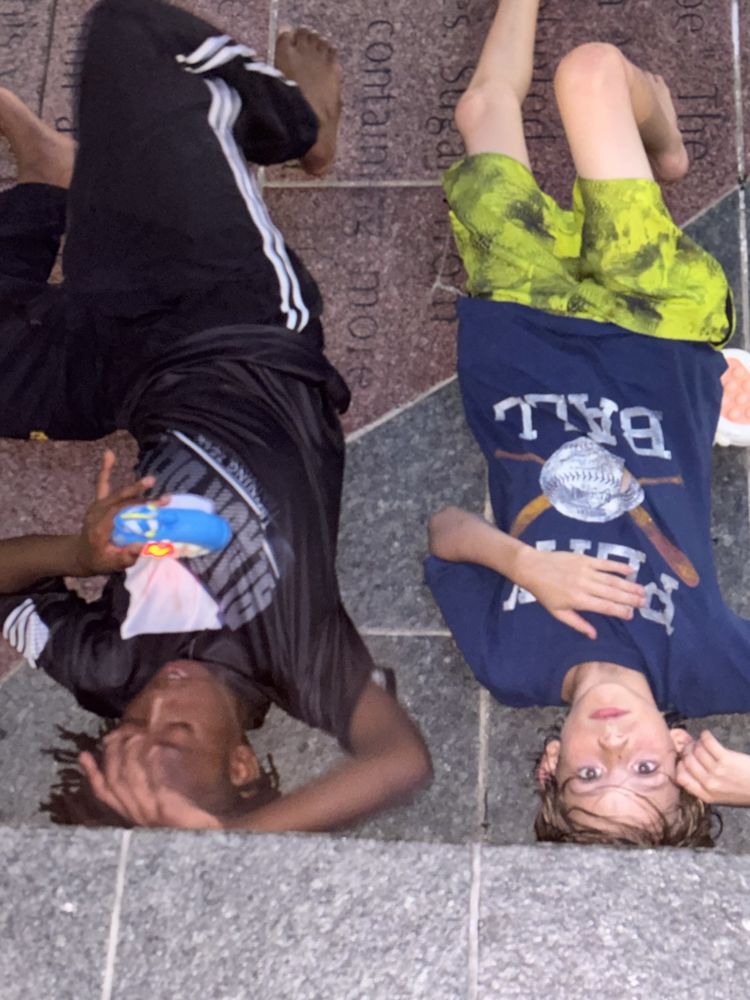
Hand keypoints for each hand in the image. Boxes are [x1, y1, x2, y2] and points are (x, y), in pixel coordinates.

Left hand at [73, 449, 165, 575]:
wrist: (81, 554)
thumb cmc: (99, 560)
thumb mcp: (112, 564)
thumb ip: (126, 556)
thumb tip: (143, 545)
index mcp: (100, 528)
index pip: (121, 514)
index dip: (139, 509)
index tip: (158, 508)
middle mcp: (98, 514)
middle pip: (122, 502)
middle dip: (143, 499)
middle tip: (164, 499)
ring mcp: (97, 506)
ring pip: (117, 493)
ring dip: (135, 487)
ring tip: (151, 480)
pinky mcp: (99, 502)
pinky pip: (103, 484)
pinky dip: (106, 469)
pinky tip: (109, 454)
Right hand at [79, 730, 220, 828]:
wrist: (213, 832)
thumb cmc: (190, 811)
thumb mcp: (162, 798)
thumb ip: (146, 782)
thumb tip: (141, 751)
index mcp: (133, 813)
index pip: (103, 794)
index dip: (91, 773)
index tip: (84, 754)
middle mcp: (137, 815)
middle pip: (113, 782)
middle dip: (111, 755)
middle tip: (115, 733)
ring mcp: (151, 813)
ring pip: (128, 780)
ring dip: (129, 753)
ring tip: (134, 733)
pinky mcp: (167, 810)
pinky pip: (153, 783)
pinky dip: (152, 762)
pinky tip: (155, 746)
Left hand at [516, 548, 645, 638]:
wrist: (532, 567)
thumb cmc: (544, 592)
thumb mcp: (557, 612)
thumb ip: (577, 623)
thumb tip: (594, 635)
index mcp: (578, 600)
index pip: (605, 607)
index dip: (620, 611)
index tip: (631, 615)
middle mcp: (585, 585)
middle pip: (612, 593)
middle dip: (630, 598)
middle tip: (644, 602)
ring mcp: (586, 571)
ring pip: (612, 579)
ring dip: (629, 585)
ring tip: (642, 590)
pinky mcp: (584, 559)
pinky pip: (605, 563)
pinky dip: (619, 566)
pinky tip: (631, 570)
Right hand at [676, 730, 749, 806]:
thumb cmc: (745, 792)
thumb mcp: (721, 797)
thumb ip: (704, 787)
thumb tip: (686, 766)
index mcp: (706, 796)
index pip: (680, 778)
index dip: (679, 765)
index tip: (684, 759)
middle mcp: (709, 784)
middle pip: (687, 761)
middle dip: (688, 751)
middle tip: (693, 746)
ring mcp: (717, 772)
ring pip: (696, 750)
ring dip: (697, 742)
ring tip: (702, 742)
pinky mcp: (726, 759)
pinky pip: (707, 742)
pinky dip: (705, 736)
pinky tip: (707, 735)